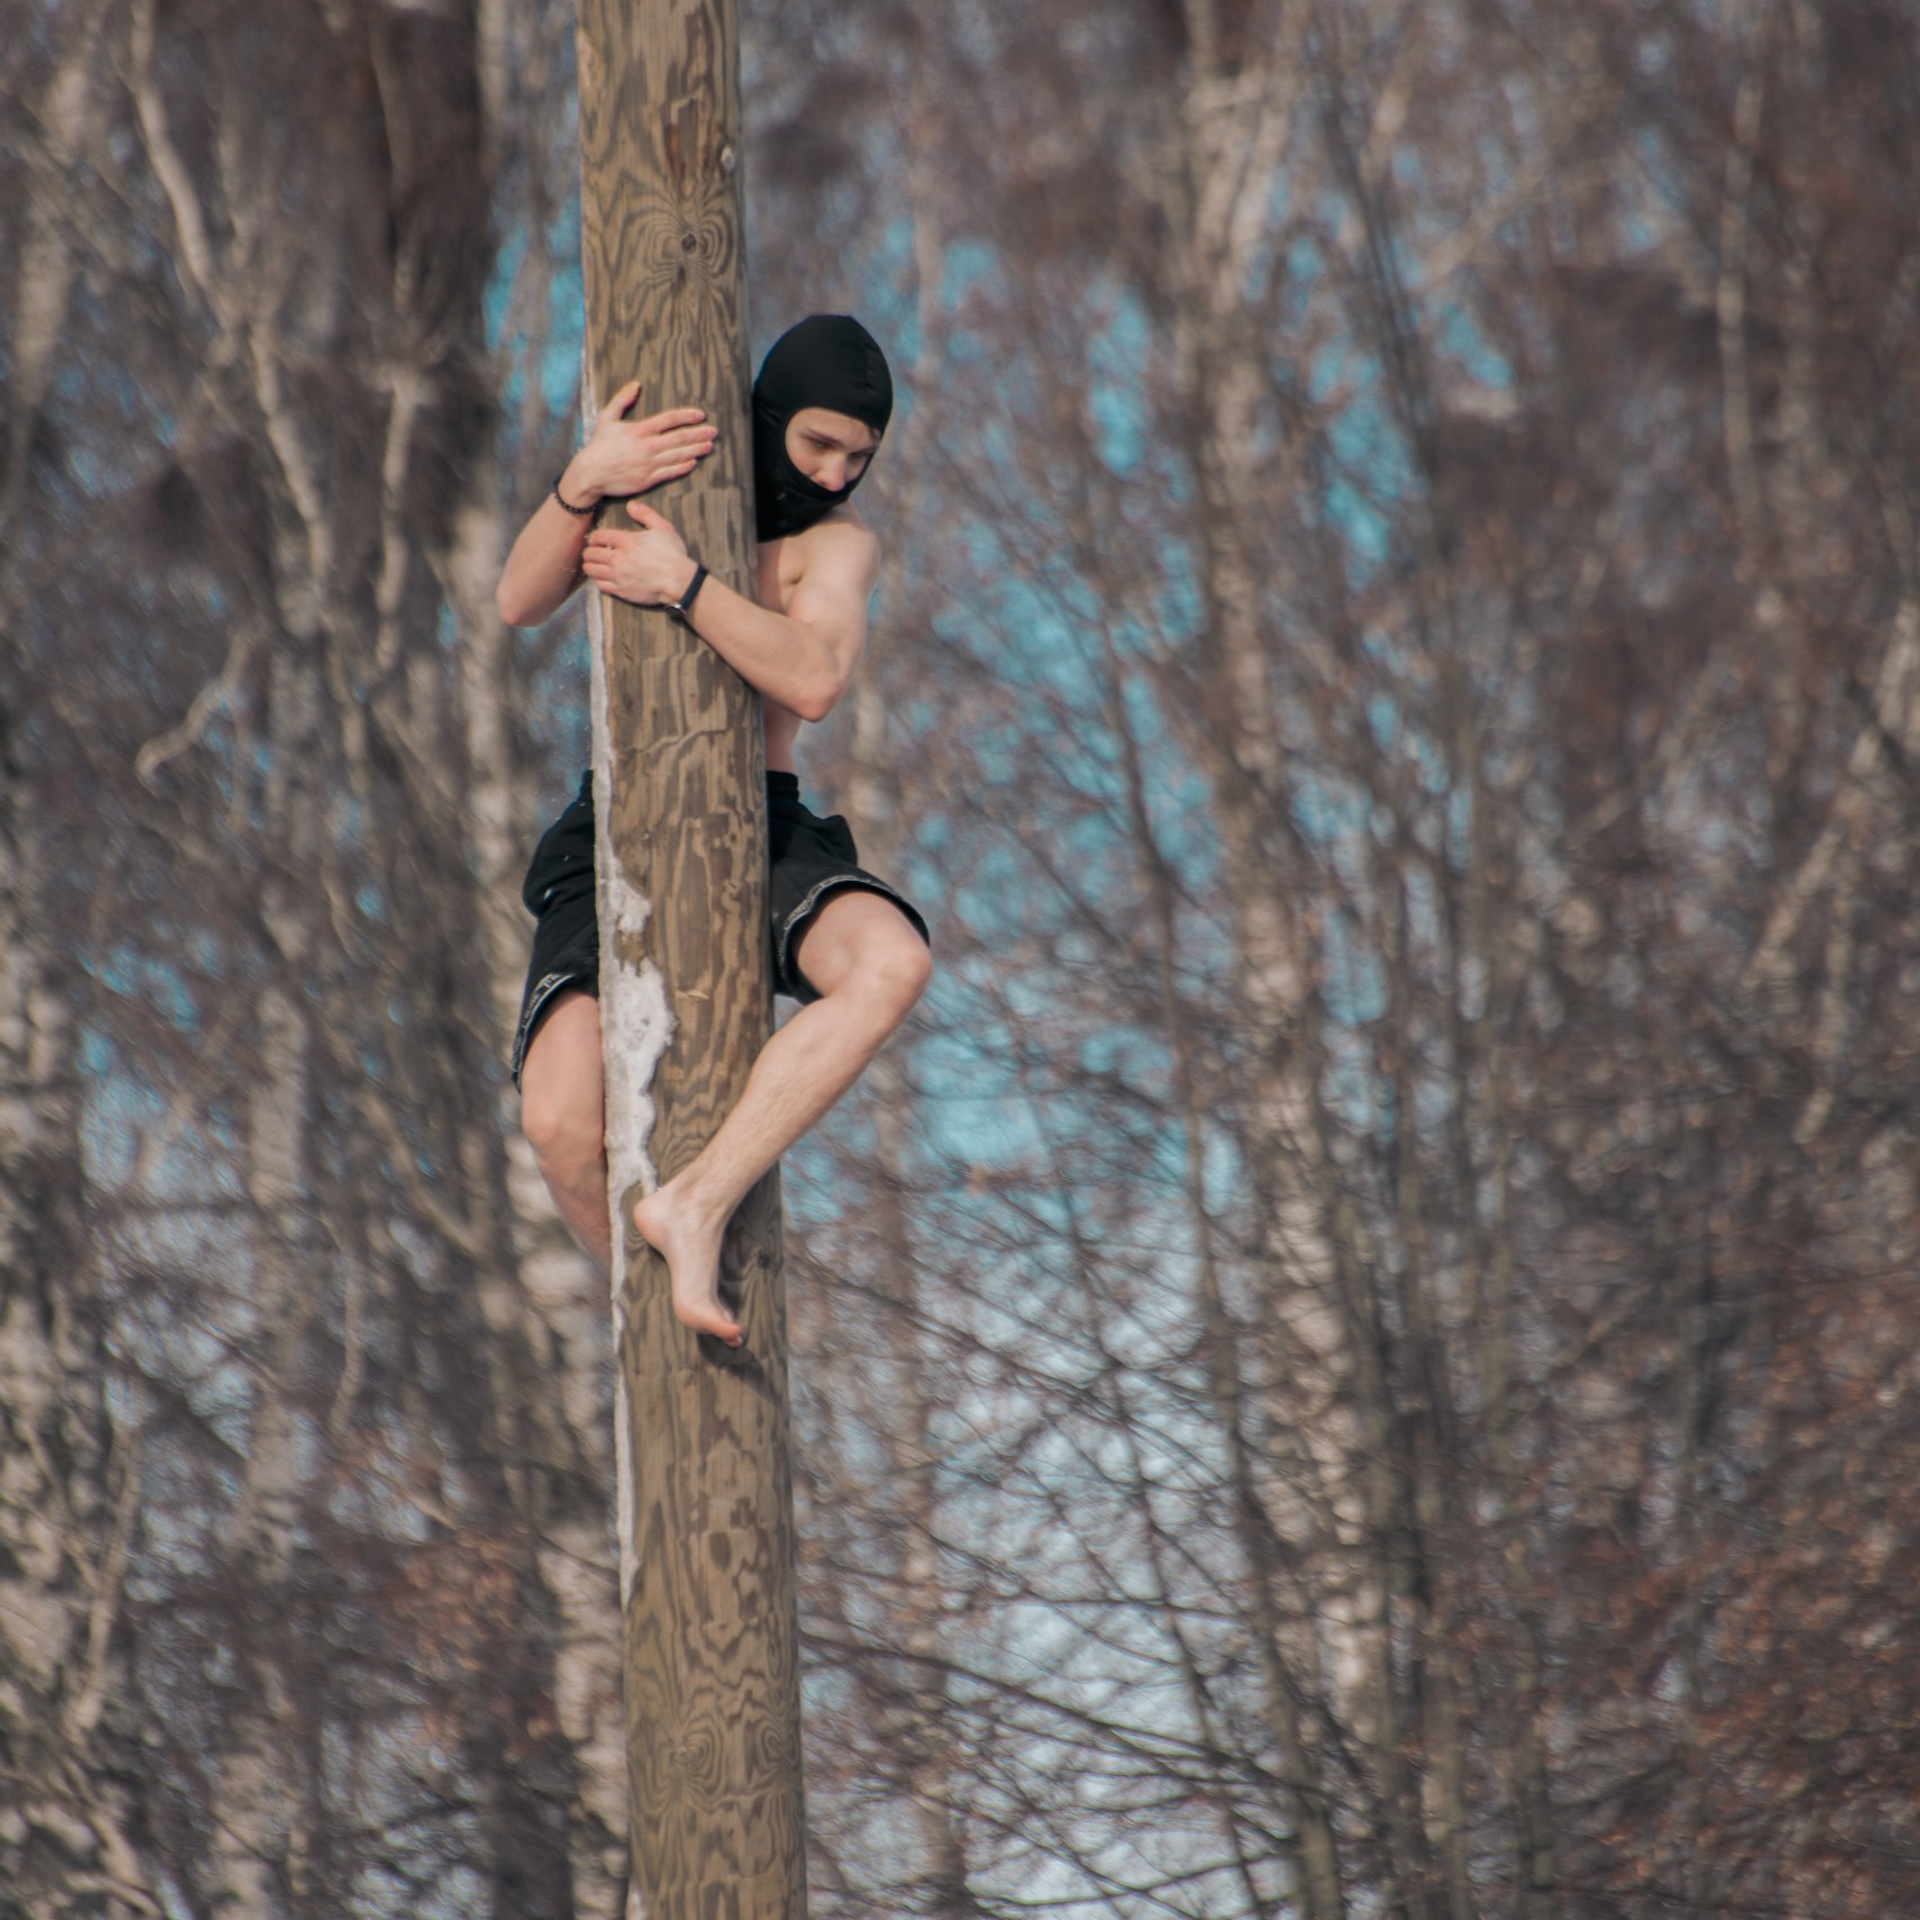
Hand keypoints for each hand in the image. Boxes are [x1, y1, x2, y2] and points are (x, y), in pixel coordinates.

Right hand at [563, 380, 716, 503]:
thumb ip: (622, 399)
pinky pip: (670, 472)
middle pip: (679, 438)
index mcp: (640, 430)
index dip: (687, 416)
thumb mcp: (607, 418)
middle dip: (699, 434)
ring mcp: (649, 464)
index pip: (669, 419)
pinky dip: (683, 467)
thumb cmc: (599, 445)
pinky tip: (693, 462)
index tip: (700, 415)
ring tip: (709, 446)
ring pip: (678, 455)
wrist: (591, 473)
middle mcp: (647, 446)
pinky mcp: (648, 479)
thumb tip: (636, 384)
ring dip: (696, 450)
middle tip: (714, 431)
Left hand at [581, 503, 695, 605]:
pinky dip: (597, 581)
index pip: (599, 536)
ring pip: (592, 570)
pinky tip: (600, 579)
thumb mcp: (663, 528)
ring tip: (591, 565)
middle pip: (591, 554)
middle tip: (590, 553)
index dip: (594, 537)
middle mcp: (618, 558)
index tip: (594, 540)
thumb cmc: (673, 554)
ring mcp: (618, 576)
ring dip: (589, 566)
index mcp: (626, 541)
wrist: (679, 581)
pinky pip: (601, 586)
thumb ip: (645, 514)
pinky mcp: (621, 591)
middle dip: (589, 552)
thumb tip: (630, 505)